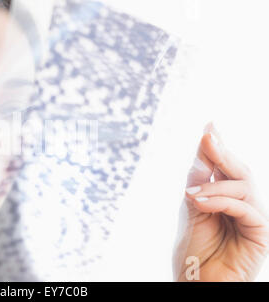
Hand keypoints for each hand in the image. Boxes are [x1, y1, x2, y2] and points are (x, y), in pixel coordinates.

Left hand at [173, 122, 268, 280]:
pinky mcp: (260, 234)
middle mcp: (242, 205)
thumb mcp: (193, 211)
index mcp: (226, 198)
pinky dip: (222, 201)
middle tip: (209, 137)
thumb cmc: (194, 251)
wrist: (196, 283)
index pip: (224, 167)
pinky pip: (246, 208)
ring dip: (216, 184)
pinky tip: (200, 201)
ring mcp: (253, 218)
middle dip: (223, 152)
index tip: (210, 125)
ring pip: (245, 186)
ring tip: (191, 193)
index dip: (218, 146)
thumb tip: (202, 150)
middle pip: (240, 171)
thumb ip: (199, 183)